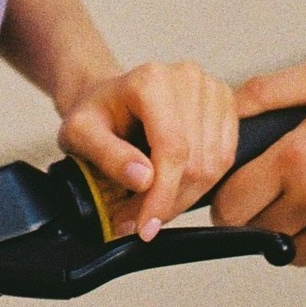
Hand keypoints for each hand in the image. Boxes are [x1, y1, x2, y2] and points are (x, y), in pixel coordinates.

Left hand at [57, 59, 241, 239]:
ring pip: (213, 165)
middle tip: (140, 222)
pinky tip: (174, 187)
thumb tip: (144, 179)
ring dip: (185, 197)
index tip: (145, 228)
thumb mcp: (80, 134)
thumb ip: (108, 156)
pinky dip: (201, 183)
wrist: (109, 98)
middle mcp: (188, 79)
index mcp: (152, 81)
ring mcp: (212, 90)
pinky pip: (224, 158)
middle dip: (169, 202)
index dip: (162, 195)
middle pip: (196, 161)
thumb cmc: (95, 114)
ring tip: (153, 205)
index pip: (172, 149)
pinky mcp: (225, 104)